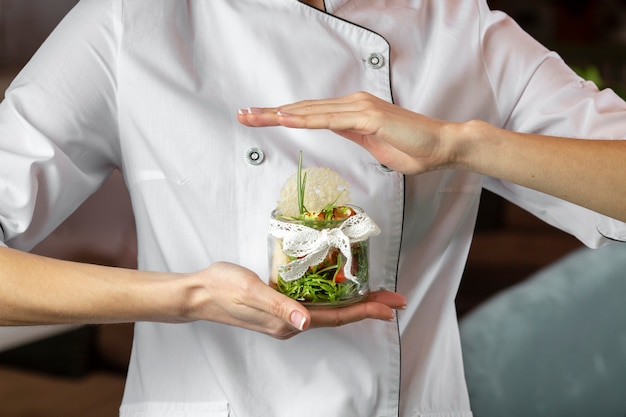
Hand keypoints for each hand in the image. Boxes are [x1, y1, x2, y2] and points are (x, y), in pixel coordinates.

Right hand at [184, 262, 405, 339]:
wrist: (199, 292)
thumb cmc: (222, 288)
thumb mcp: (251, 291)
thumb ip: (279, 306)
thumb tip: (305, 323)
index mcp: (288, 321)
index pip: (336, 317)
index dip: (365, 311)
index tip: (390, 307)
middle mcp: (291, 322)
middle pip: (338, 316)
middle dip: (368, 307)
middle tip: (394, 299)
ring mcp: (286, 316)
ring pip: (329, 310)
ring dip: (354, 302)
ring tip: (376, 294)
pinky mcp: (280, 306)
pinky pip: (315, 304)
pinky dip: (334, 297)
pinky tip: (338, 289)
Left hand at [238, 91, 459, 174]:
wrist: (442, 146)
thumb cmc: (412, 148)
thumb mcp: (374, 144)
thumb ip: (354, 134)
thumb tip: (337, 130)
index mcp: (353, 111)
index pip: (311, 112)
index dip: (284, 115)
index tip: (260, 118)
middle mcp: (353, 104)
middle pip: (304, 108)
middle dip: (271, 112)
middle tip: (243, 114)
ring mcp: (360, 107)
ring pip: (311, 110)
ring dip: (279, 113)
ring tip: (252, 116)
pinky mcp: (368, 116)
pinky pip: (329, 118)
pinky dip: (304, 118)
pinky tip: (284, 118)